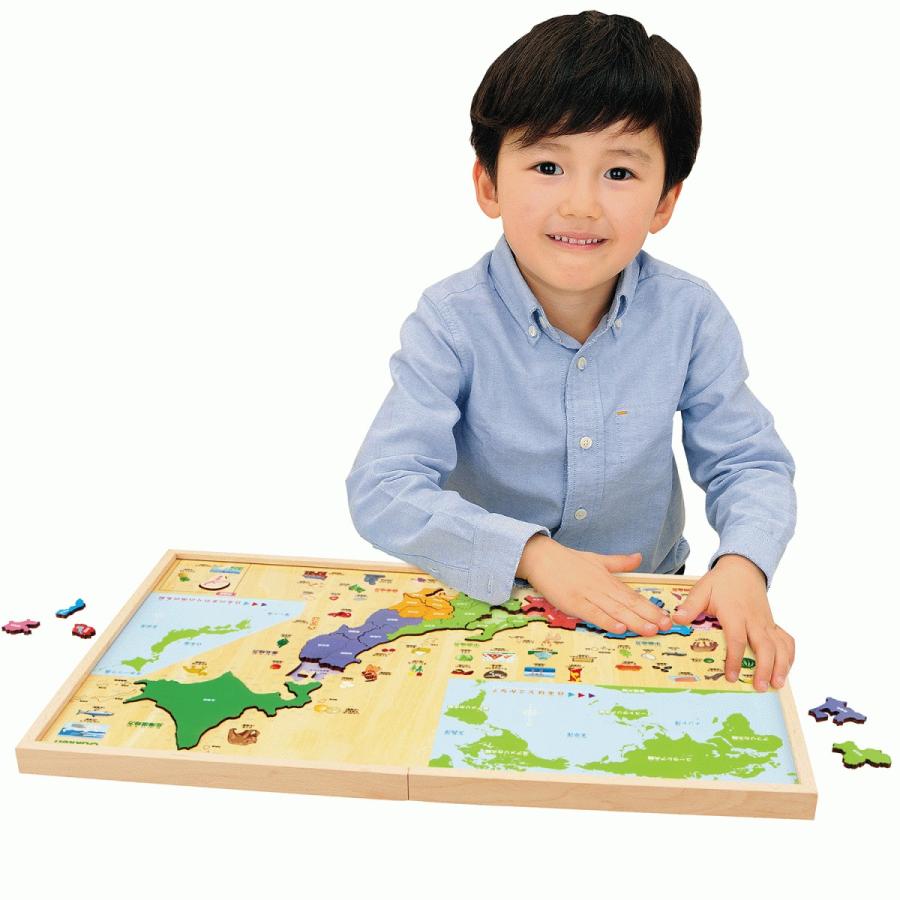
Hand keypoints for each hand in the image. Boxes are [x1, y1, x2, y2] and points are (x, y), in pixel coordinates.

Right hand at [518, 536, 672, 634]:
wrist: (541, 557)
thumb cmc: (567, 560)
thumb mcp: (597, 559)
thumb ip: (619, 562)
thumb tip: (638, 557)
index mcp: (607, 579)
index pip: (633, 595)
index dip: (650, 608)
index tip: (666, 618)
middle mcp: (601, 587)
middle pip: (628, 603)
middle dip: (648, 616)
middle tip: (666, 627)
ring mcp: (587, 595)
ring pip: (614, 610)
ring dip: (633, 621)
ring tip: (650, 630)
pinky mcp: (572, 602)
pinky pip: (592, 613)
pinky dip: (606, 621)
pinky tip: (619, 628)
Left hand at [671, 554, 795, 691]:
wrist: (743, 569)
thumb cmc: (721, 582)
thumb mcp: (702, 590)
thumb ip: (690, 605)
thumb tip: (677, 619)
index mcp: (735, 613)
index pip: (737, 639)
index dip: (735, 659)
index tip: (732, 676)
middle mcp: (754, 620)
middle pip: (765, 647)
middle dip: (764, 668)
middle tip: (759, 687)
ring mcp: (766, 623)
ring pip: (780, 646)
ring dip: (781, 666)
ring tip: (777, 684)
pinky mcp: (773, 624)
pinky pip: (786, 640)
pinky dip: (789, 655)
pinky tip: (785, 669)